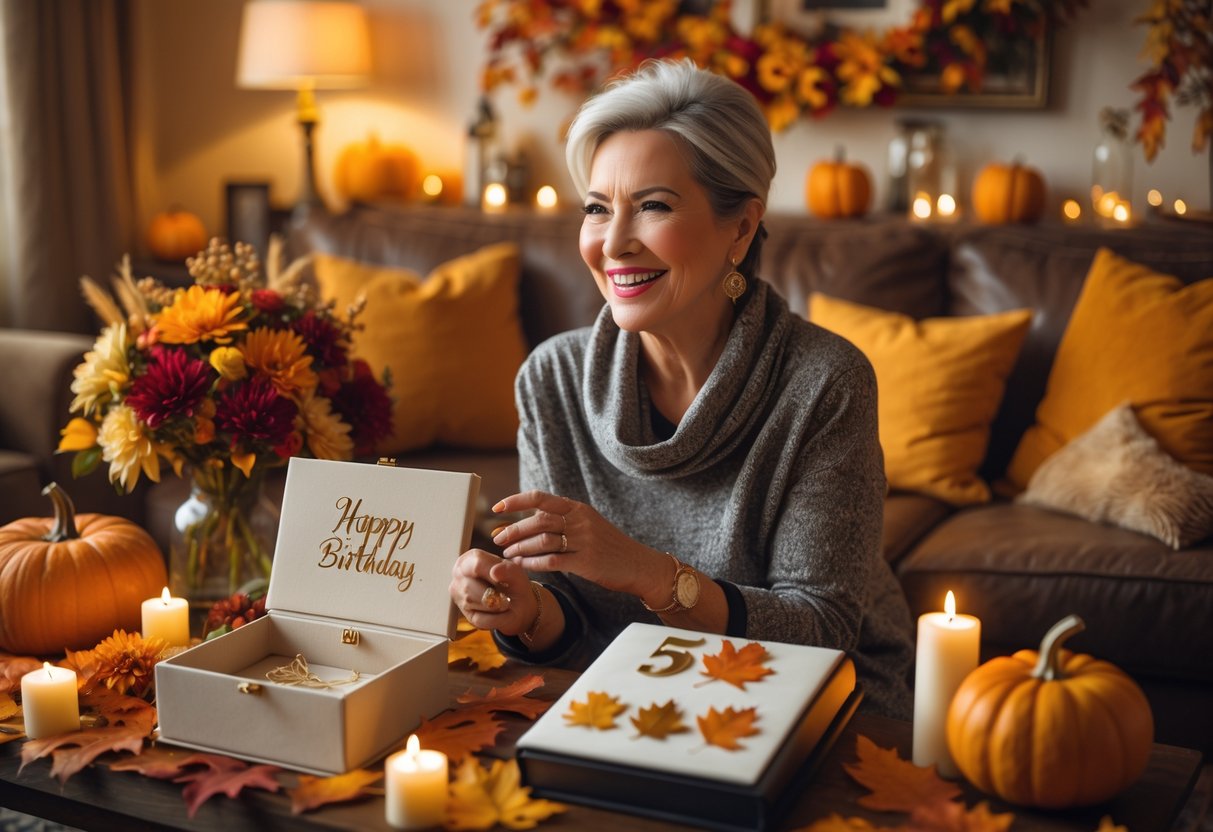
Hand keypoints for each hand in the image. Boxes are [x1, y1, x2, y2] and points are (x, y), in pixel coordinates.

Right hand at [449, 549, 536, 636]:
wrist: (520, 606)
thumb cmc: (515, 584)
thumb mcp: (518, 574)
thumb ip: (509, 570)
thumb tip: (494, 571)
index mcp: (471, 558)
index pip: (476, 565)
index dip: (492, 574)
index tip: (504, 581)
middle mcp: (459, 575)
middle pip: (470, 587)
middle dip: (494, 594)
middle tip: (507, 595)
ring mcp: (459, 595)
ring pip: (473, 604)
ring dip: (496, 606)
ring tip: (503, 601)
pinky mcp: (465, 614)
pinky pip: (481, 619)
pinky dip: (496, 618)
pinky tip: (499, 611)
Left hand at [490, 490, 669, 599]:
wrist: (638, 564)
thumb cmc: (609, 546)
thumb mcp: (589, 524)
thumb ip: (564, 519)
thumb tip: (532, 518)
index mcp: (577, 508)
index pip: (540, 498)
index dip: (515, 501)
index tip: (497, 509)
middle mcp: (580, 520)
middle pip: (537, 520)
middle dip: (513, 530)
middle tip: (497, 538)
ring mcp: (584, 541)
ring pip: (542, 541)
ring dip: (520, 548)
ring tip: (508, 554)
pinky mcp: (586, 562)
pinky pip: (552, 561)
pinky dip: (533, 563)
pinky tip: (523, 565)